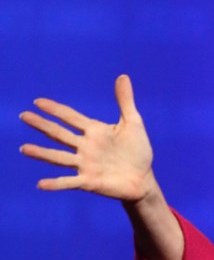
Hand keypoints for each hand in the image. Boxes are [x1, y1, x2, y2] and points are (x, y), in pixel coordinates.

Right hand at [20, 75, 154, 200]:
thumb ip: (125, 101)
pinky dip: (56, 183)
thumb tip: (123, 76)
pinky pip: (69, 182)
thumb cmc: (137, 151)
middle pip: (59, 134)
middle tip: (24, 116)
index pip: (70, 117)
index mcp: (94, 131)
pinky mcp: (89, 181)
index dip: (55, 109)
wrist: (143, 179)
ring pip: (59, 157)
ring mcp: (85, 164)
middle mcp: (85, 147)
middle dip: (42, 125)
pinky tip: (41, 184)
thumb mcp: (133, 123)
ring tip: (24, 148)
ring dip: (42, 153)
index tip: (38, 102)